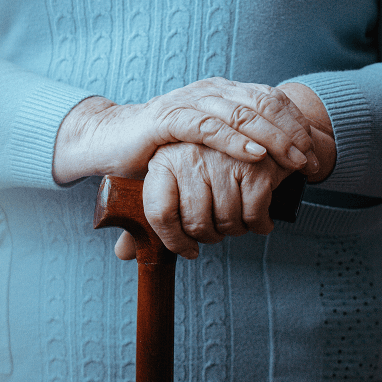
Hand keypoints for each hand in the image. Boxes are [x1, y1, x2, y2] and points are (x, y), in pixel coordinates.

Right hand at [53, 77, 317, 183]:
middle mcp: (208, 91)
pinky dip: (234, 140)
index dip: (297, 122)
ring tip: (292, 160)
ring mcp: (187, 102)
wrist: (110, 140)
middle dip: (292, 132)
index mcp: (221, 92)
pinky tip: (254, 155)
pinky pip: (207, 127)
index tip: (315, 150)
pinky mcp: (167, 119)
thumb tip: (277, 162)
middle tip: (309, 159)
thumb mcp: (205, 142)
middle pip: (262, 104)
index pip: (271, 98)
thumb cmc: (161, 146)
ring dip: (272, 138)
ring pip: (241, 113)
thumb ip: (236, 141)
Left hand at [116, 143, 292, 259]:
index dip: (173, 241)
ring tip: (236, 221)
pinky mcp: (256, 166)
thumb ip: (151, 217)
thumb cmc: (209, 163)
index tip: (187, 250)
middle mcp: (188, 156)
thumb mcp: (174, 179)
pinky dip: (258, 225)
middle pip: (195, 223)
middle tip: (215, 232)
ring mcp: (222, 159)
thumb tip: (123, 254)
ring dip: (235, 231)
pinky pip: (253, 214)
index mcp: (162, 161)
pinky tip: (258, 220)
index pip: (159, 213)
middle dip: (208, 237)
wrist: (257, 128)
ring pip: (226, 222)